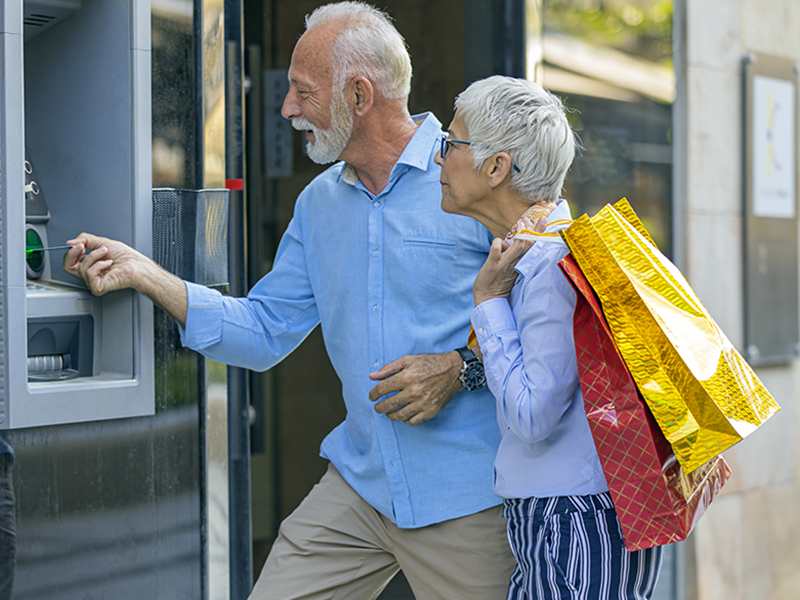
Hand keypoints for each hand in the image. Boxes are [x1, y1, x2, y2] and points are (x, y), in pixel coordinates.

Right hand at [63, 232, 188, 324]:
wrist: (137, 264)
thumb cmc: (126, 257)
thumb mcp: (102, 242)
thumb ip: (84, 240)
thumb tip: (69, 243)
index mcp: (89, 264)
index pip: (70, 261)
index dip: (71, 251)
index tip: (78, 244)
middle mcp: (89, 274)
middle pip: (67, 266)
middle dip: (73, 253)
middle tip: (82, 246)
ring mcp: (93, 282)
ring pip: (81, 267)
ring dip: (95, 256)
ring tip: (106, 254)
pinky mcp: (97, 287)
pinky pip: (89, 273)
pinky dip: (100, 265)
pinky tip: (109, 264)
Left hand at [368, 351, 462, 425]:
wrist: (454, 370)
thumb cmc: (430, 363)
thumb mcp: (408, 360)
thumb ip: (389, 368)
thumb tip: (372, 376)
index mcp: (406, 377)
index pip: (382, 389)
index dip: (373, 394)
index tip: (372, 396)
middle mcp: (414, 391)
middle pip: (388, 404)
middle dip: (379, 407)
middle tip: (377, 407)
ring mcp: (423, 403)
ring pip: (400, 415)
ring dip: (390, 415)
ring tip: (388, 413)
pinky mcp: (431, 410)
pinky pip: (414, 421)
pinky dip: (406, 421)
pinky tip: (403, 416)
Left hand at [472, 216, 544, 305]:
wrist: (488, 300)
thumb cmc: (500, 284)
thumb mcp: (513, 270)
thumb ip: (516, 257)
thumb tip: (518, 241)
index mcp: (522, 265)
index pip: (535, 247)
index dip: (540, 232)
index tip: (543, 219)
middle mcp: (516, 264)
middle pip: (530, 244)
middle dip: (535, 229)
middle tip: (534, 219)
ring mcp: (505, 264)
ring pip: (518, 246)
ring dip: (521, 233)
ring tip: (521, 223)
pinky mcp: (493, 264)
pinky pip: (497, 248)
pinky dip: (498, 243)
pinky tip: (498, 244)